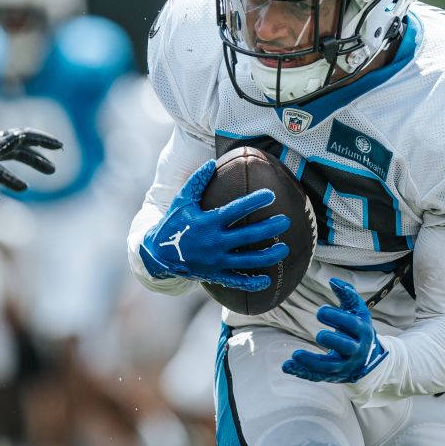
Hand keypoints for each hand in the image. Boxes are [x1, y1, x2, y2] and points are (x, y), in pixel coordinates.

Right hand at [139, 159, 290, 291]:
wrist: (158, 255)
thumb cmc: (174, 223)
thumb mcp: (182, 201)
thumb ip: (197, 181)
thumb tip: (212, 162)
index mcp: (207, 222)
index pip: (235, 210)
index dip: (253, 202)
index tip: (270, 195)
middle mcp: (214, 242)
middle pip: (247, 236)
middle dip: (269, 228)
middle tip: (286, 221)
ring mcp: (216, 261)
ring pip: (248, 260)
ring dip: (268, 256)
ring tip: (285, 249)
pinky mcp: (215, 275)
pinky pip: (236, 281)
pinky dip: (252, 283)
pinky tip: (267, 281)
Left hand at [282, 278, 387, 383]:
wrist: (369, 359)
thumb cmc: (358, 328)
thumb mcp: (357, 311)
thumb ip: (347, 294)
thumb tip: (332, 280)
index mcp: (362, 331)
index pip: (352, 325)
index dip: (338, 318)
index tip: (320, 311)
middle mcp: (356, 350)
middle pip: (346, 348)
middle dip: (333, 341)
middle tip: (319, 335)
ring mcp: (345, 365)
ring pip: (329, 367)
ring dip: (312, 362)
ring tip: (296, 355)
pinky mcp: (333, 375)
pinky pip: (317, 376)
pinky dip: (302, 372)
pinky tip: (287, 366)